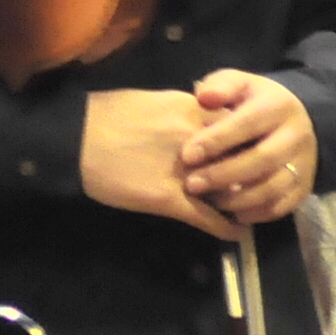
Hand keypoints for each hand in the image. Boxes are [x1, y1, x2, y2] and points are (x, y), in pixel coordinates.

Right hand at [79, 88, 242, 240]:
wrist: (76, 138)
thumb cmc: (109, 115)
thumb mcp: (158, 102)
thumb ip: (188, 111)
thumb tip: (208, 116)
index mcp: (194, 111)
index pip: (239, 126)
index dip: (249, 141)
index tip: (256, 150)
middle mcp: (197, 139)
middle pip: (242, 156)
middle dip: (252, 169)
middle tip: (259, 181)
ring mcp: (185, 171)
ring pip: (229, 188)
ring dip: (241, 198)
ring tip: (252, 206)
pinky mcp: (168, 199)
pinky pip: (206, 215)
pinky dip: (225, 226)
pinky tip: (238, 232)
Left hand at [180, 69, 317, 225]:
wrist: (298, 120)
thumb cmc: (255, 103)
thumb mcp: (239, 85)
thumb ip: (220, 86)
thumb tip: (204, 97)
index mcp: (278, 106)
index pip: (248, 123)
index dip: (216, 140)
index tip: (187, 155)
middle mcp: (296, 135)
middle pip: (263, 159)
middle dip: (224, 174)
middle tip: (191, 184)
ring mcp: (303, 163)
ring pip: (273, 188)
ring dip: (237, 199)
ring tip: (209, 201)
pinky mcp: (303, 188)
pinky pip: (281, 207)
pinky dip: (255, 214)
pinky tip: (232, 213)